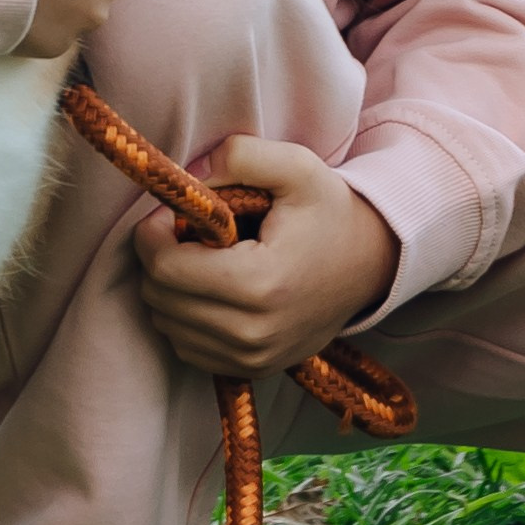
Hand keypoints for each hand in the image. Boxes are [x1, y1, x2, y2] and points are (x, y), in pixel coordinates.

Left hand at [134, 136, 395, 376]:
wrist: (371, 263)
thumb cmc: (328, 211)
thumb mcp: (296, 166)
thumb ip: (241, 155)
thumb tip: (190, 175)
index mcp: (259, 284)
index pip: (164, 268)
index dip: (152, 234)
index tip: (171, 211)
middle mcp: (253, 333)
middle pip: (159, 299)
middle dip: (159, 258)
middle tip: (186, 231)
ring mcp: (253, 358)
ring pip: (167, 325)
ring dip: (170, 288)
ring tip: (202, 257)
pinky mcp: (253, 369)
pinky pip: (187, 348)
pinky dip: (185, 317)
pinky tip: (210, 287)